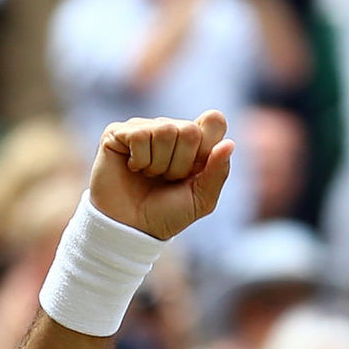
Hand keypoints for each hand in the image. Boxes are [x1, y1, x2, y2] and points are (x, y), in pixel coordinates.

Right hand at [89, 111, 235, 240]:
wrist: (131, 228)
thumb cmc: (166, 214)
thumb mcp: (201, 200)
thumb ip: (218, 172)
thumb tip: (229, 143)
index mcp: (194, 141)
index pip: (214, 120)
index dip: (207, 146)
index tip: (194, 170)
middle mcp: (170, 129)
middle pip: (190, 130)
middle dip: (181, 164)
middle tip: (167, 179)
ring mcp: (144, 128)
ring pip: (165, 130)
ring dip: (159, 164)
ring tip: (149, 175)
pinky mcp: (118, 132)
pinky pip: (139, 134)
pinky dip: (140, 160)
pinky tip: (132, 168)